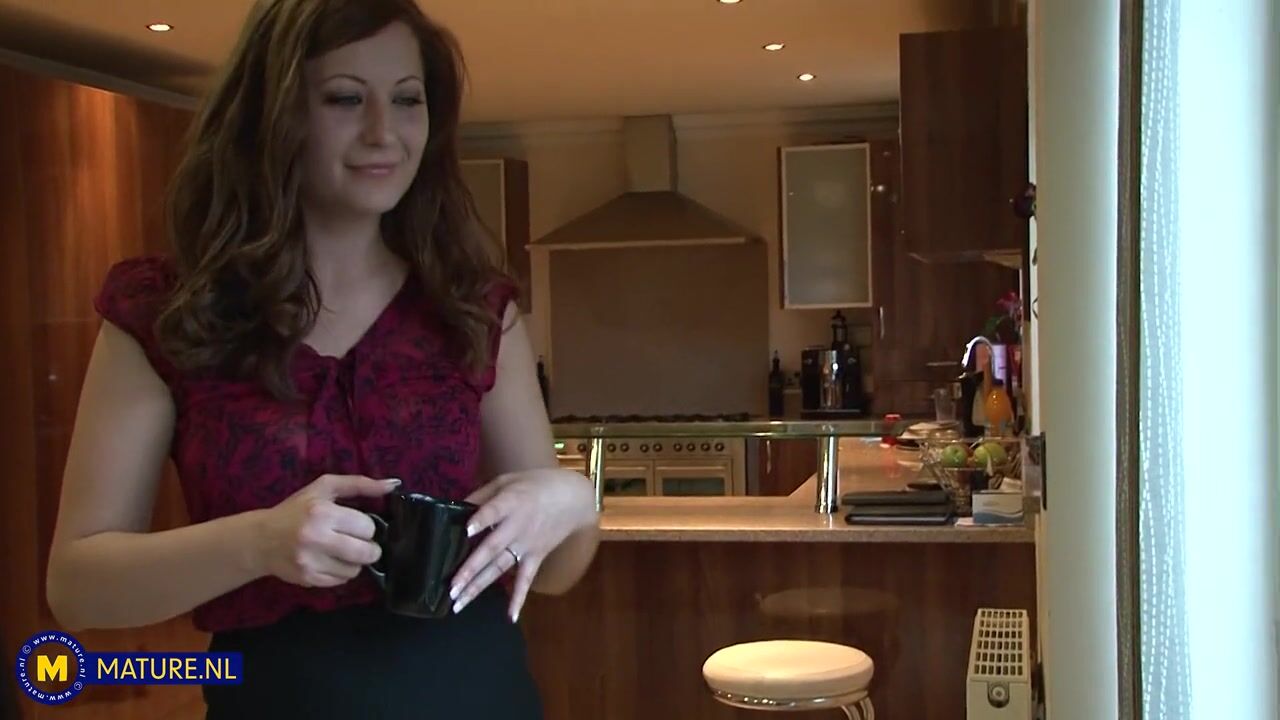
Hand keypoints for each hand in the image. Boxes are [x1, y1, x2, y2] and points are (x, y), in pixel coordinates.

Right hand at [253, 474, 400, 587]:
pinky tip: (330, 561)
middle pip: (366, 552)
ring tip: (342, 551)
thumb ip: (360, 484)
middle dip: (368, 548)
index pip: (367, 527)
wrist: (261, 539)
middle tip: (358, 542)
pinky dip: (341, 572)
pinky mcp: (308, 579)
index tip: (357, 525)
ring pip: (355, 570)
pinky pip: (341, 581)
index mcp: (322, 513)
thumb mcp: (324, 488)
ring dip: (355, 562)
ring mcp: (311, 562)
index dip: (366, 527)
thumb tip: (393, 484)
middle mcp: (316, 538)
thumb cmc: (296, 510)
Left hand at [449, 468, 595, 620]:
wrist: (573, 497)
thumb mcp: (507, 480)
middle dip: (471, 569)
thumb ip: (482, 495)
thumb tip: (456, 509)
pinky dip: (519, 598)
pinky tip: (510, 617)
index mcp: (511, 502)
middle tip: (451, 588)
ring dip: (479, 585)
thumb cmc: (536, 484)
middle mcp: (517, 527)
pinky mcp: (536, 556)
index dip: (481, 520)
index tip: (466, 530)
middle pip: (492, 549)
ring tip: (459, 603)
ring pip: (500, 568)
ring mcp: (527, 545)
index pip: (494, 512)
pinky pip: (526, 580)